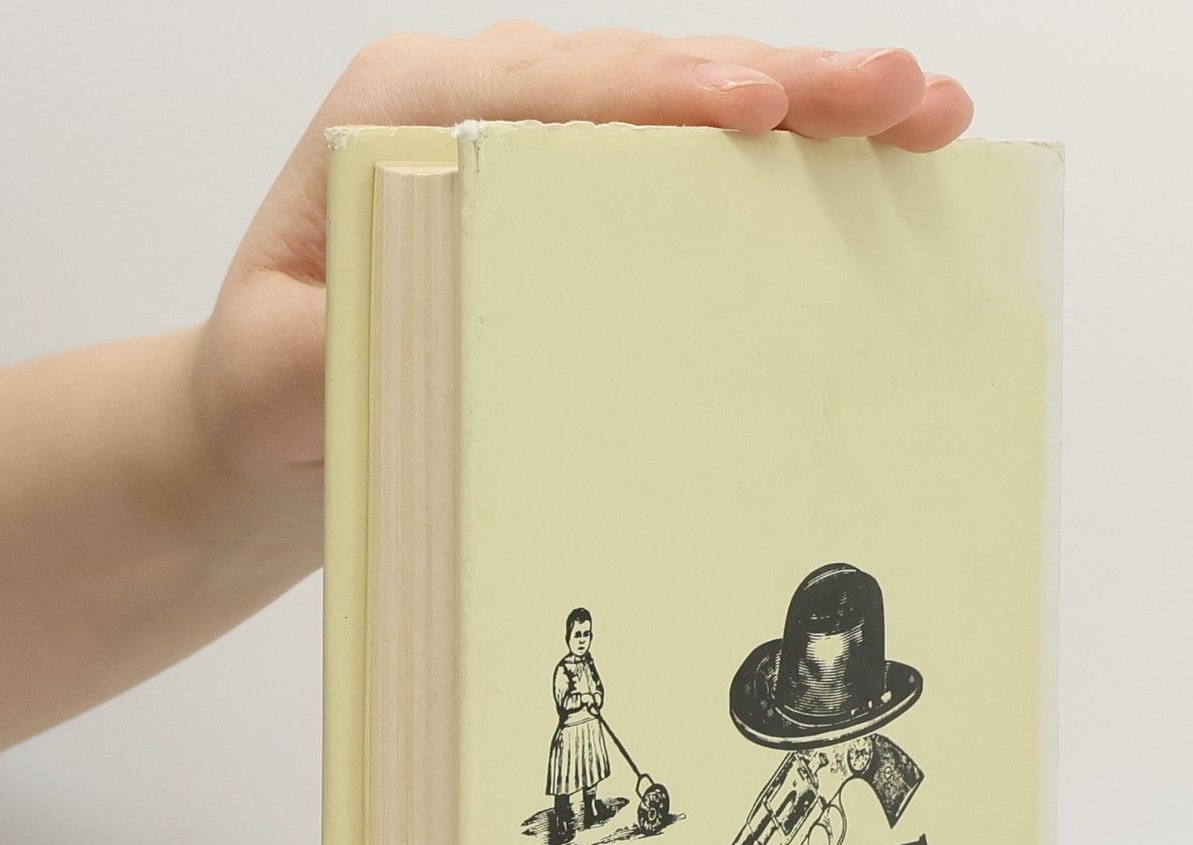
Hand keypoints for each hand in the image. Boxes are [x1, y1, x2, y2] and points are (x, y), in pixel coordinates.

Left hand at [191, 24, 973, 493]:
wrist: (268, 420)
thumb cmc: (267, 391)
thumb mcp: (277, 378)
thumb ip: (332, 345)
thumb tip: (422, 324)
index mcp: (406, 111)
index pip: (559, 87)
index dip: (669, 92)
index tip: (760, 105)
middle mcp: (482, 102)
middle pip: (652, 76)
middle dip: (786, 83)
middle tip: (902, 93)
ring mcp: (540, 145)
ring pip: (688, 110)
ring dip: (811, 112)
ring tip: (925, 113)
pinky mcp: (577, 198)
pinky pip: (685, 168)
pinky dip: (779, 166)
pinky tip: (865, 164)